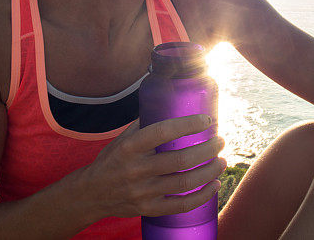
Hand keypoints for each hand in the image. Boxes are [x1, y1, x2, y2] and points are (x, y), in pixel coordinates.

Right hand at [80, 114, 226, 219]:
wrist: (91, 193)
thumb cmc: (112, 160)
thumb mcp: (122, 138)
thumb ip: (145, 124)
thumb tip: (171, 104)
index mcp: (130, 147)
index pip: (163, 132)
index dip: (188, 125)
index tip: (207, 120)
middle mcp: (136, 169)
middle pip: (181, 159)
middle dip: (207, 149)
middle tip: (220, 141)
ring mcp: (143, 192)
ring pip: (185, 182)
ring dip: (210, 171)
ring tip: (222, 161)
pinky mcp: (148, 209)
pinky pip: (181, 205)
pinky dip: (202, 196)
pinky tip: (215, 185)